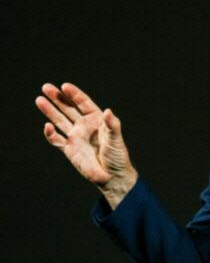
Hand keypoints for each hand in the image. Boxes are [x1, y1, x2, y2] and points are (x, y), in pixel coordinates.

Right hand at [35, 83, 136, 208]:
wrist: (111, 176)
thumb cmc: (117, 156)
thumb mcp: (116, 139)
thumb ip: (112, 125)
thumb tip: (108, 111)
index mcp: (97, 119)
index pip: (83, 103)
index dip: (74, 94)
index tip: (64, 86)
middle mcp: (84, 125)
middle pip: (68, 108)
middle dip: (58, 98)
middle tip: (46, 87)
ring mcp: (76, 136)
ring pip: (60, 120)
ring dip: (50, 111)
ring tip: (39, 100)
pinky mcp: (69, 149)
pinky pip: (56, 139)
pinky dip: (51, 134)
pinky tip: (47, 126)